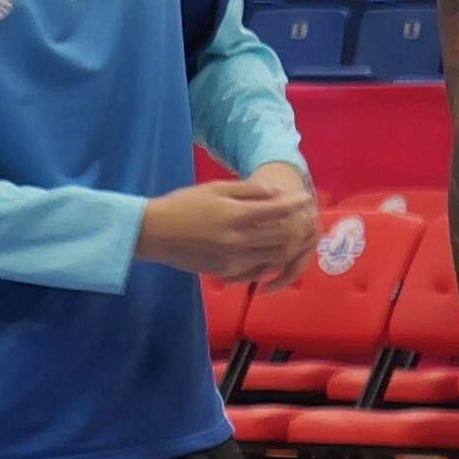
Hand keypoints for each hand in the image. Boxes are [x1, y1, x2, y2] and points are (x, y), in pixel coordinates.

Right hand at [134, 167, 317, 283]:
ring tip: (289, 235)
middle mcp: (238, 238)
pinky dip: (267, 260)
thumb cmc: (182, 204)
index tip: (305, 199)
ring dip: (285, 245)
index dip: (296, 204)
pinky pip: (256, 267)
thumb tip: (277, 195)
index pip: (278, 210)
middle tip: (302, 218)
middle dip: (296, 225)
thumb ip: (248, 191)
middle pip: (282, 235)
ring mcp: (232, 257)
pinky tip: (267, 251)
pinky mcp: (225, 270)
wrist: (153, 232)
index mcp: (236, 214)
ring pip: (273, 254)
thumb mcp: (215, 188)